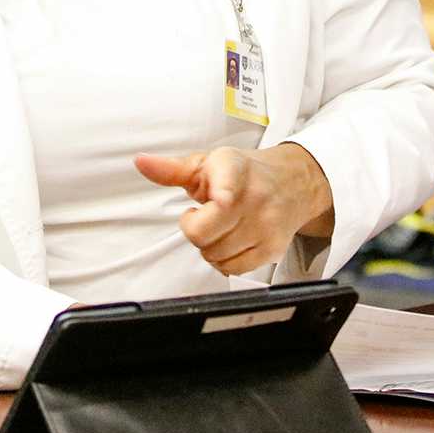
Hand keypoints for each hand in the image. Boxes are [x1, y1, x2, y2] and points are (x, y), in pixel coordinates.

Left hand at [134, 144, 333, 275]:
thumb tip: (141, 162)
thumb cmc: (245, 173)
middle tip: (204, 215)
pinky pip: (233, 269)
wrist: (293, 182)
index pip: (225, 194)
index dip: (214, 203)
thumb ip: (172, 169)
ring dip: (210, 246)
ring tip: (221, 226)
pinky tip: (231, 240)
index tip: (208, 203)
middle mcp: (255, 200)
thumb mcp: (207, 164)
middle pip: (203, 235)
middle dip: (195, 229)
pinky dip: (224, 260)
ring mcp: (266, 227)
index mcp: (235, 172)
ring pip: (216, 255)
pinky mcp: (273, 249)